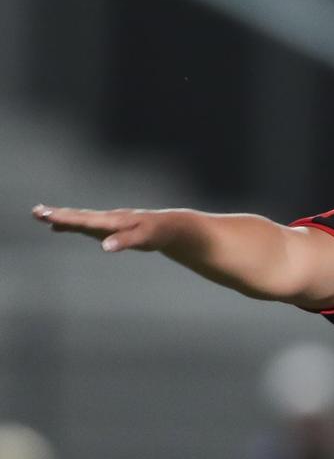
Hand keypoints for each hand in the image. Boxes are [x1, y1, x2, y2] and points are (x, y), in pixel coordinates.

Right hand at [31, 204, 176, 252]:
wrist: (171, 226)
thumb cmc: (158, 232)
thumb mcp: (144, 238)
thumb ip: (125, 241)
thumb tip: (104, 247)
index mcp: (113, 220)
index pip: (85, 220)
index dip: (65, 219)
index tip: (47, 216)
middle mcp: (108, 218)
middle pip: (79, 216)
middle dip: (57, 215)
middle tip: (36, 211)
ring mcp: (108, 222)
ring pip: (80, 218)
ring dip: (60, 217)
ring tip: (40, 214)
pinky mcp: (110, 227)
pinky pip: (86, 224)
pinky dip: (71, 225)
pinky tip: (59, 228)